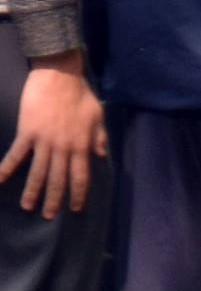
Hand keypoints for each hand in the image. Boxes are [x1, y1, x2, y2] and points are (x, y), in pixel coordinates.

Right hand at [0, 53, 105, 218]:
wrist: (59, 74)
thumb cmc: (80, 93)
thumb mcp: (97, 116)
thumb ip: (99, 137)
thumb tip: (101, 155)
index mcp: (82, 146)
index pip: (80, 177)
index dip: (77, 195)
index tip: (74, 209)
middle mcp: (63, 148)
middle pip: (59, 180)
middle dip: (54, 199)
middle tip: (48, 216)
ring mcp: (44, 141)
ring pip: (38, 172)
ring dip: (32, 191)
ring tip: (27, 207)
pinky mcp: (28, 132)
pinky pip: (17, 154)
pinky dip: (7, 167)